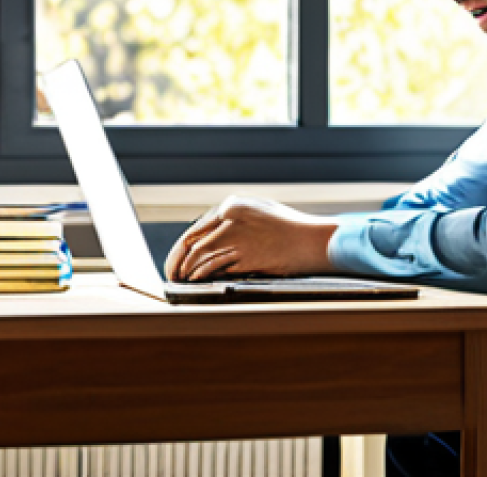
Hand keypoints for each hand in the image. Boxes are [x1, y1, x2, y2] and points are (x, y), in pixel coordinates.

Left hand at [164, 195, 338, 281]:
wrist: (315, 240)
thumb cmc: (290, 229)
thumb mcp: (261, 214)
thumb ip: (236, 221)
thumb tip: (211, 238)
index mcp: (234, 204)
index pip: (197, 228)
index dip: (182, 248)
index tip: (177, 258)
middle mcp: (232, 216)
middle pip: (192, 241)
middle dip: (177, 260)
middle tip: (172, 273)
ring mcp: (238, 235)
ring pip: (199, 256)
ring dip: (186, 271)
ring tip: (181, 280)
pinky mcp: (244, 254)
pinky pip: (214, 267)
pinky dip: (201, 275)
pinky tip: (197, 281)